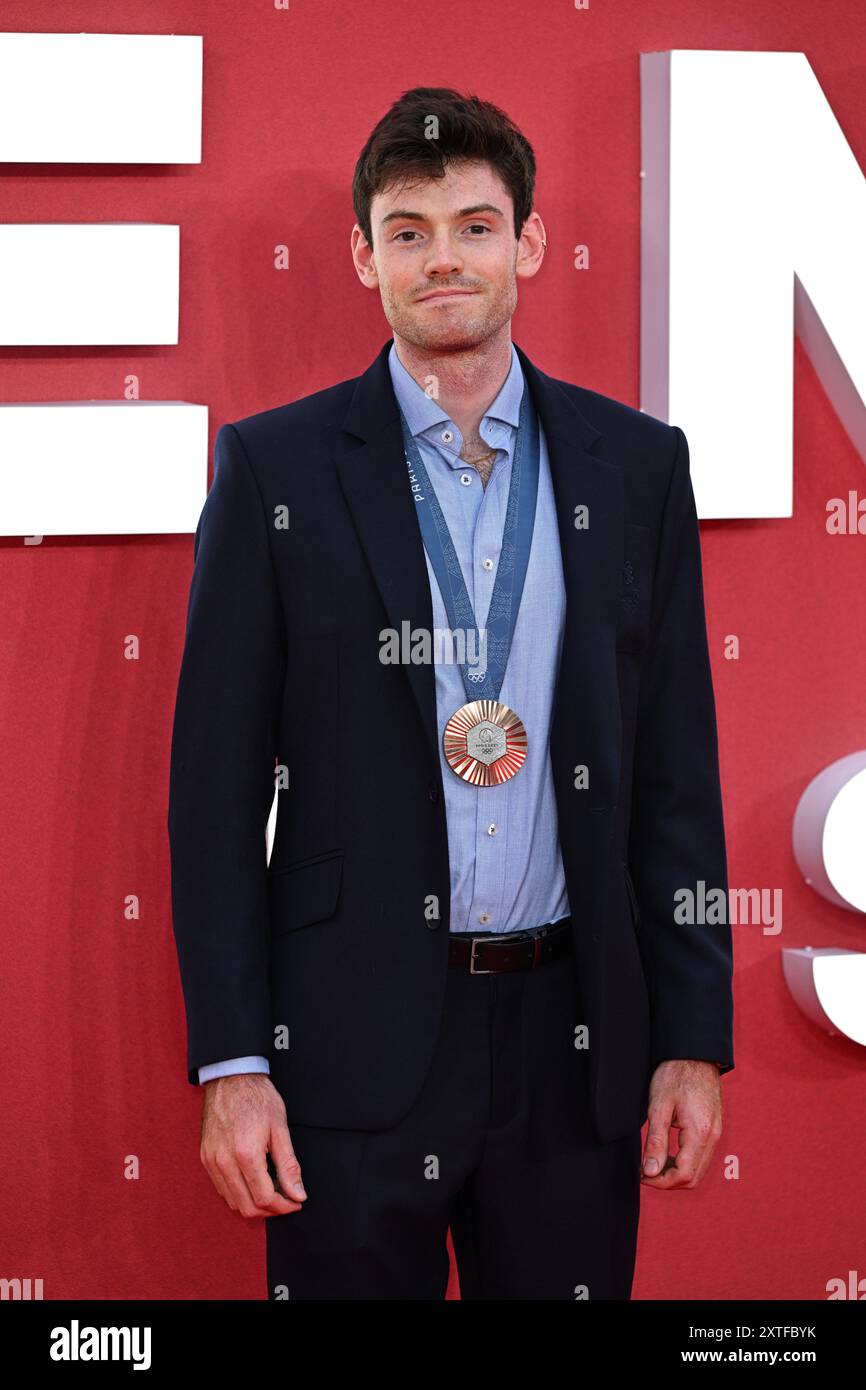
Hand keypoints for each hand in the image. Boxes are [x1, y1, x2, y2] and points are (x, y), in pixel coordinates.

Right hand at [200, 1072, 307, 1218]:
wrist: (231, 1078)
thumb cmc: (258, 1098)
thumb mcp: (280, 1129)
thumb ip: (289, 1165)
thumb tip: (298, 1194)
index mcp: (246, 1155)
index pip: (264, 1199)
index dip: (284, 1206)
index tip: (296, 1201)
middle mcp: (224, 1162)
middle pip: (247, 1207)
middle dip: (270, 1210)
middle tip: (286, 1199)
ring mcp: (212, 1162)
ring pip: (233, 1202)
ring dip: (253, 1203)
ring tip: (272, 1189)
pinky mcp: (205, 1158)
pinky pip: (222, 1188)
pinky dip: (239, 1193)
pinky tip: (253, 1181)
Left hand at [640, 1059, 722, 1189]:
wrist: (695, 1055)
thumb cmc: (675, 1075)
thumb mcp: (659, 1107)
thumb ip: (656, 1141)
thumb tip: (650, 1171)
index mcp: (700, 1133)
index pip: (683, 1174)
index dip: (660, 1182)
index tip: (642, 1175)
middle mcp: (713, 1137)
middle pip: (693, 1178)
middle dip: (668, 1181)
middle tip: (646, 1172)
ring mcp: (716, 1134)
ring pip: (699, 1170)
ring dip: (676, 1173)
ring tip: (654, 1162)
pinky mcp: (714, 1129)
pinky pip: (702, 1157)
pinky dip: (685, 1163)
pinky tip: (669, 1154)